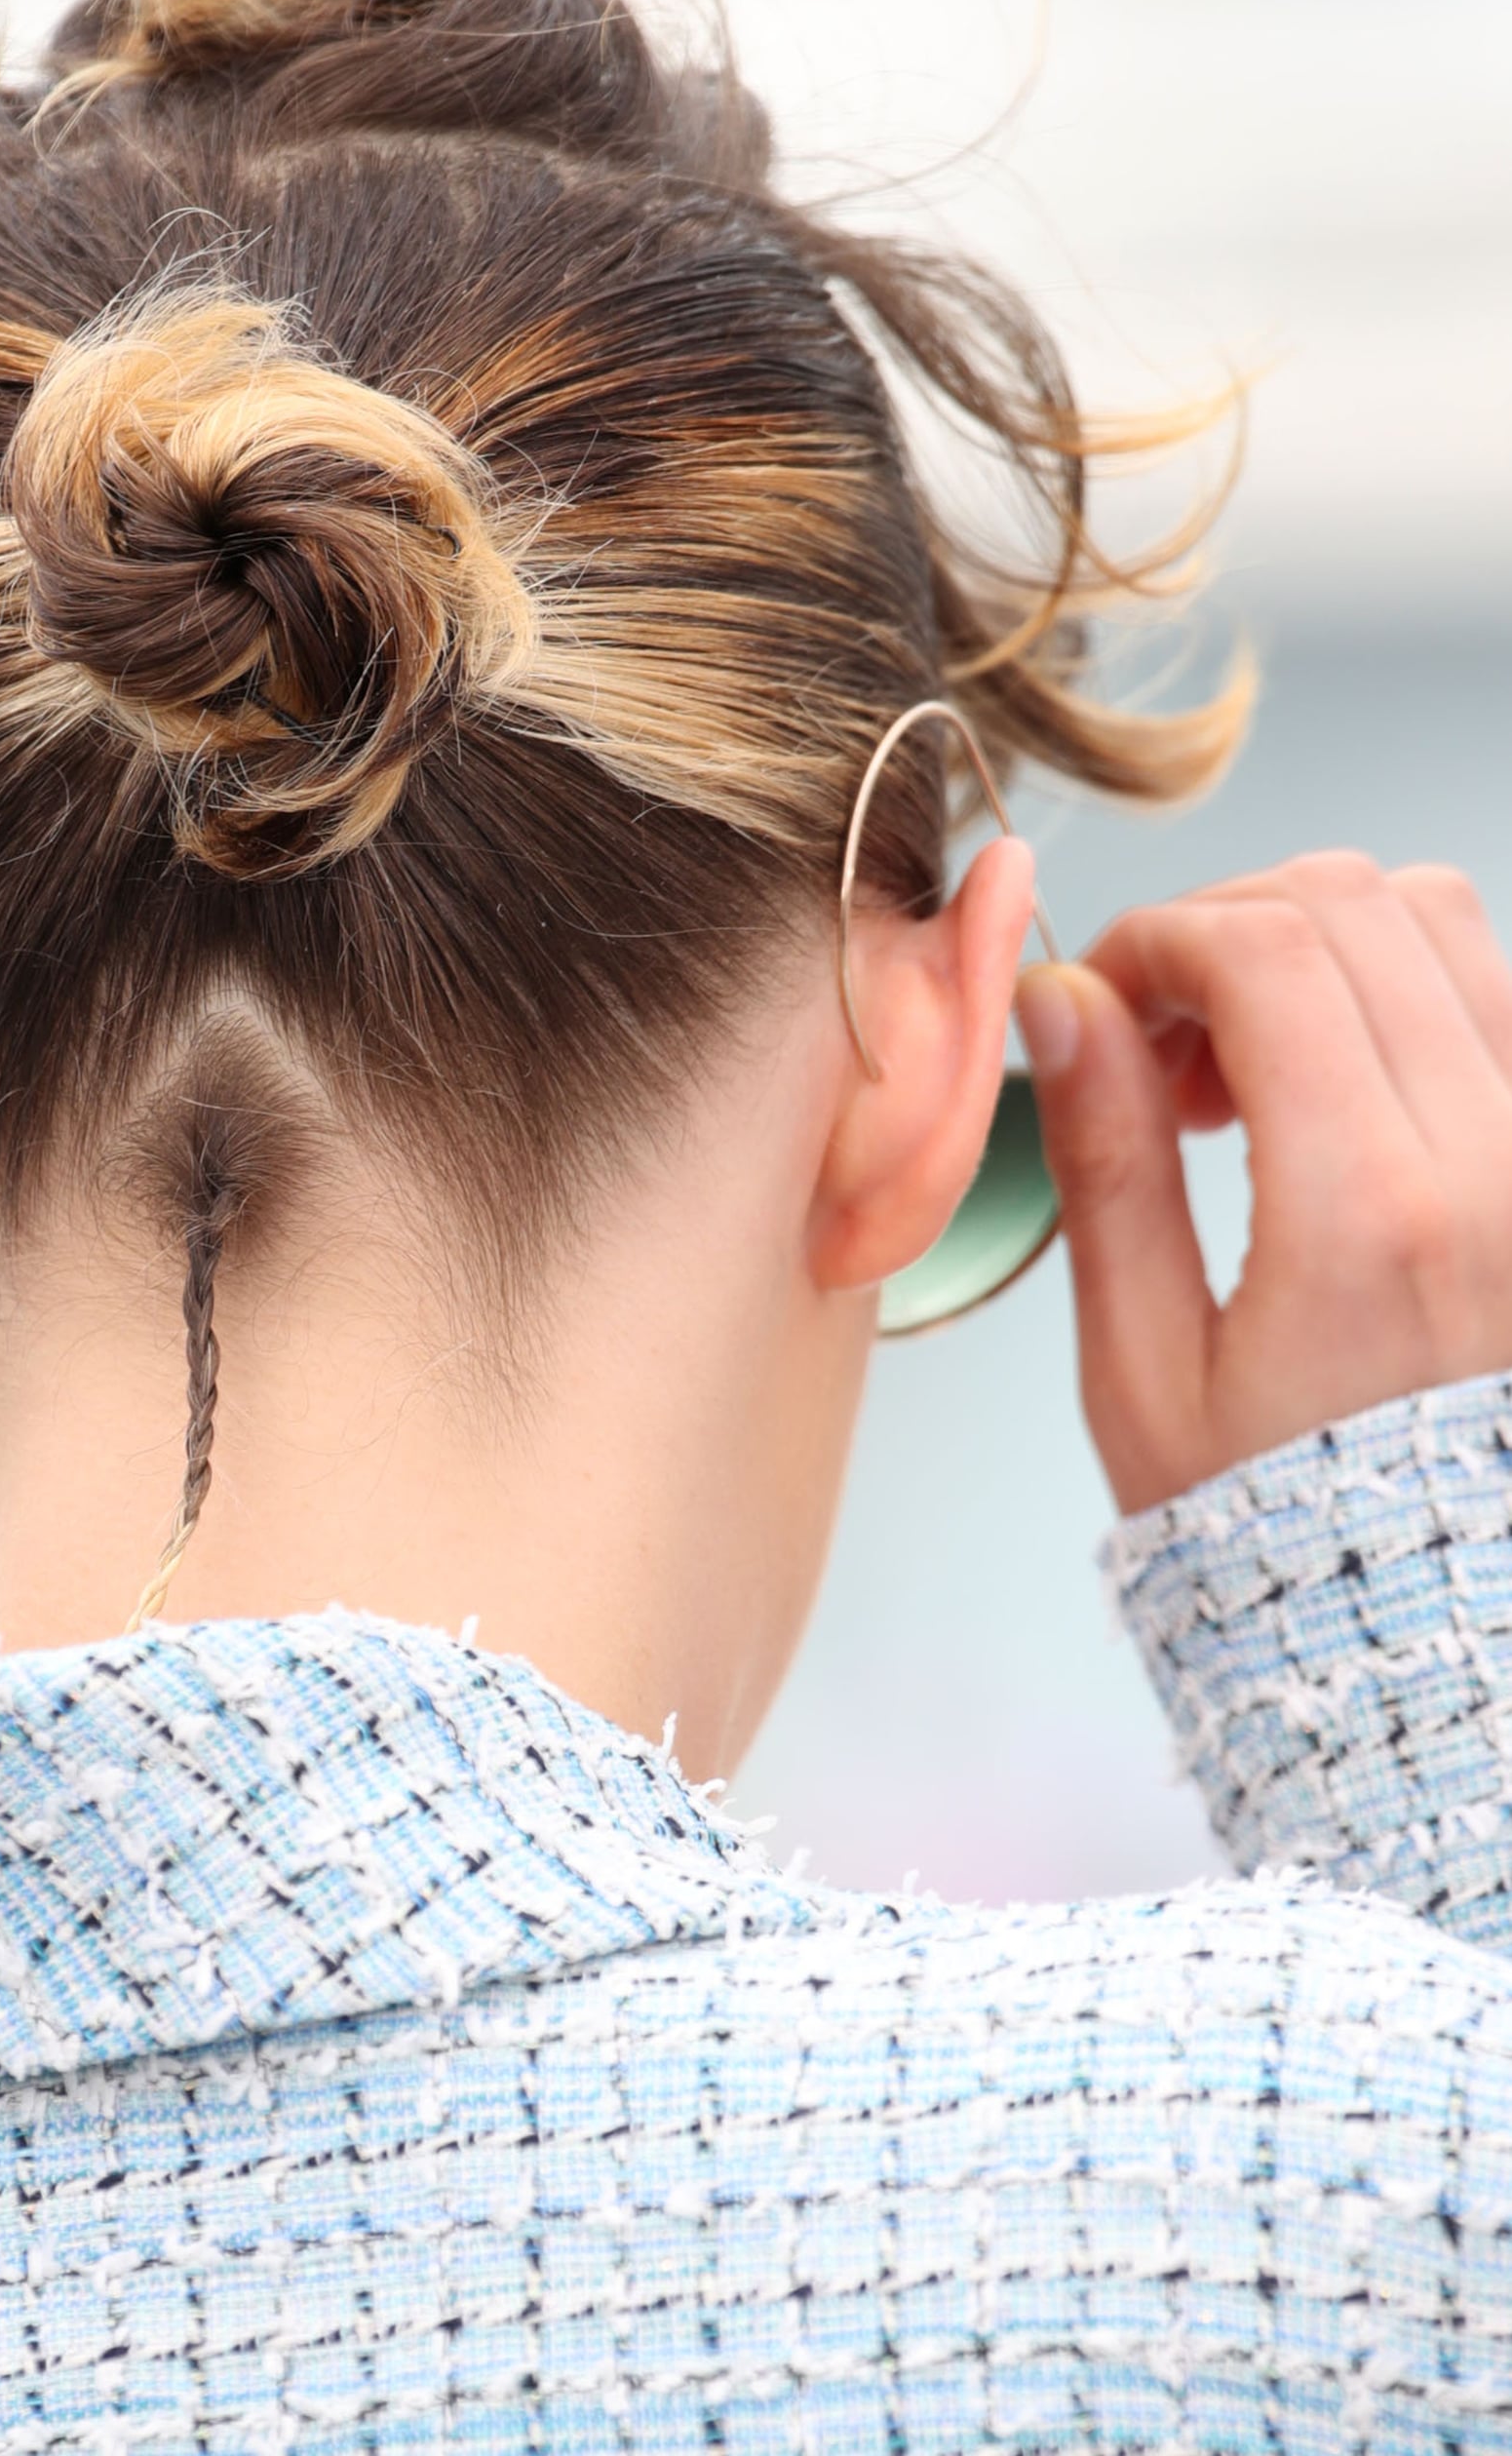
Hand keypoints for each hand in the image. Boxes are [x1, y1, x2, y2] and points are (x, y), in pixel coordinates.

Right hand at [1016, 853, 1511, 1514]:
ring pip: (1443, 921)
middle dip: (1225, 928)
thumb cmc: (1277, 1527)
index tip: (1097, 999)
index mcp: (1366, 1213)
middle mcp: (1489, 1162)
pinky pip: (1494, 995)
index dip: (1156, 937)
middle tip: (1160, 1040)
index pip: (1264, 950)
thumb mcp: (1144, 1366)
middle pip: (1353, 904)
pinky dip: (1399, 987)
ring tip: (1250, 1059)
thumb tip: (1065, 1001)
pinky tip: (1333, 1080)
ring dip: (1320, 943)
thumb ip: (1109, 1160)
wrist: (1431, 1632)